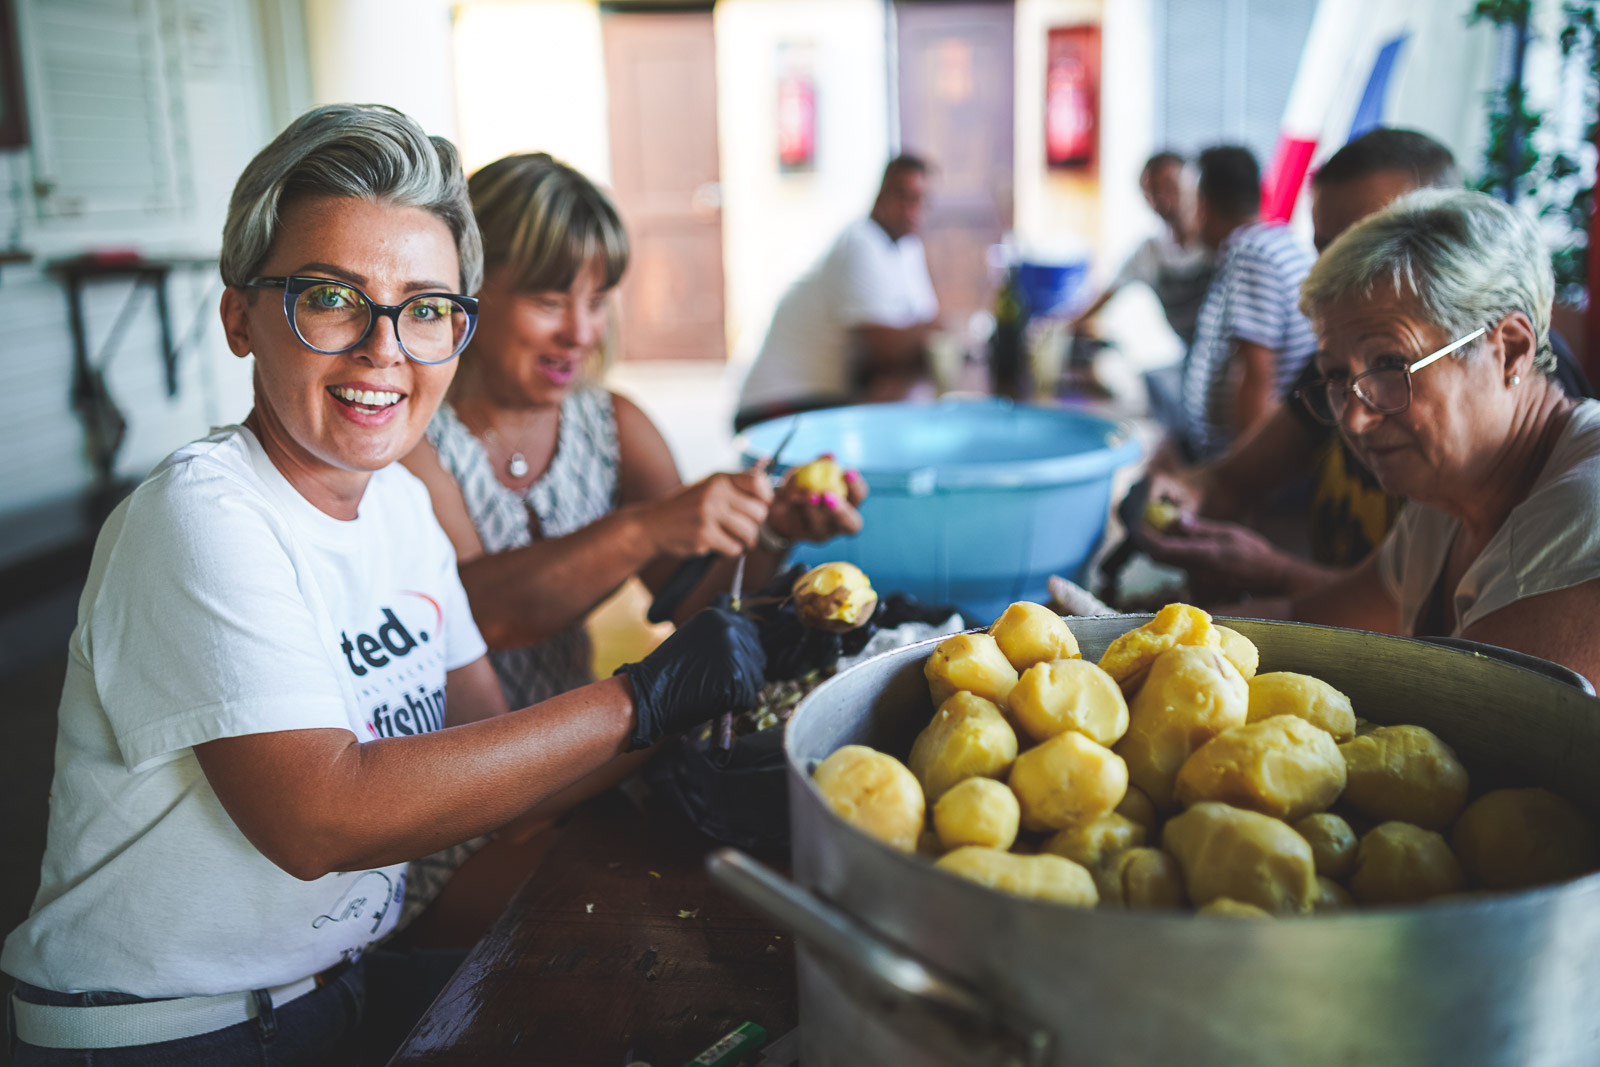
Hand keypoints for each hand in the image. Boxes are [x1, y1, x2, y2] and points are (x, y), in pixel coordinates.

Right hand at [614, 607, 766, 748]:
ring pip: (755, 678)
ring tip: (712, 692)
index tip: (727, 663)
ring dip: (739, 689)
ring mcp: (736, 655)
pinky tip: (712, 703)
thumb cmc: (665, 670)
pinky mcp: (738, 681)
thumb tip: (731, 600)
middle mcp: (730, 630)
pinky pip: (748, 698)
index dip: (742, 651)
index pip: (750, 631)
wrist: (648, 694)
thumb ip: (715, 628)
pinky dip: (733, 706)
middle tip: (718, 683)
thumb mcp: (690, 636)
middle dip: (743, 672)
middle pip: (757, 655)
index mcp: (718, 617)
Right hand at [643, 466, 773, 557]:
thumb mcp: (708, 487)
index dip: (765, 498)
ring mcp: (709, 514)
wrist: (652, 525)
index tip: (757, 506)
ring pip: (750, 533)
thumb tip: (769, 492)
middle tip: (742, 528)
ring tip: (730, 538)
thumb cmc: (685, 508)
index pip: (759, 482)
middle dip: (755, 525)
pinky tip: (716, 544)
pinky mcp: (704, 536)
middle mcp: (715, 493)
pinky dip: (729, 551)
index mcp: (719, 478)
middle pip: (760, 512)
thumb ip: (736, 486)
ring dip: (744, 541)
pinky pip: (734, 548)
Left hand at [765, 467, 868, 544]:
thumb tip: (830, 456)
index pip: (859, 494)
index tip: (848, 472)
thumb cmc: (798, 486)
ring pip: (827, 528)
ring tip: (809, 497)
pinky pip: (808, 527)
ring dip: (817, 511)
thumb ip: (818, 464)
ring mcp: (826, 532)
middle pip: (852, 523)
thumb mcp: (806, 470)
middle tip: (827, 495)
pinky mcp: (809, 538)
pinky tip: (793, 499)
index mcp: (847, 500)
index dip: (856, 485)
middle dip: (841, 510)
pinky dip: (801, 512)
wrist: (776, 505)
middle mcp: (841, 521)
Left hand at [1138, 515, 1291, 595]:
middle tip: (1142, 523)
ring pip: (1168, 562)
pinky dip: (1171, 552)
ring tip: (1156, 527)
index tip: (1137, 524)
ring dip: (1158, 546)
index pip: (1161, 549)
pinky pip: (1179, 565)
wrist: (1272, 579)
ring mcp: (1198, 577)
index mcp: (1201, 555)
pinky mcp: (1203, 580)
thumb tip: (1178, 520)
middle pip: (1159, 558)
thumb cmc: (1256, 554)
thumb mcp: (1229, 533)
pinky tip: (1176, 540)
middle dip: (1146, 541)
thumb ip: (1201, 529)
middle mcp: (1195, 569)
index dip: (1144, 537)